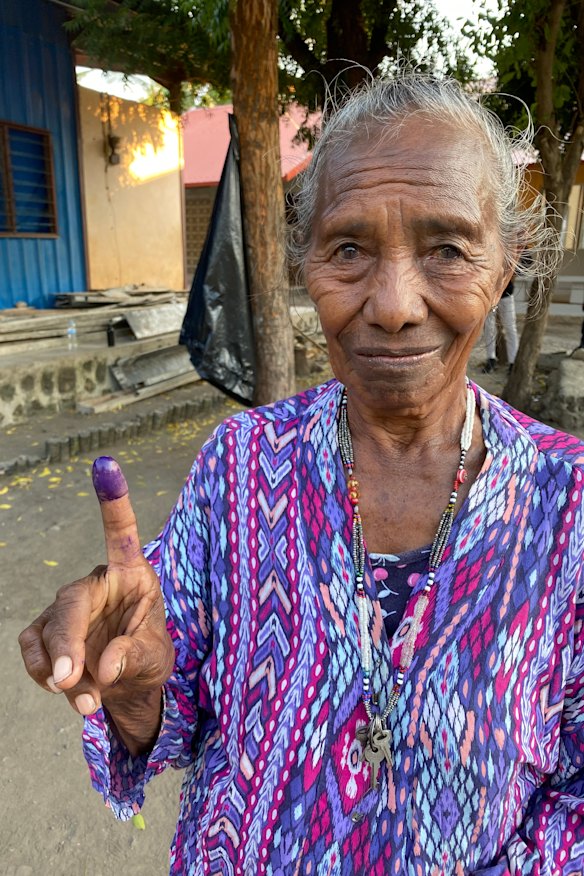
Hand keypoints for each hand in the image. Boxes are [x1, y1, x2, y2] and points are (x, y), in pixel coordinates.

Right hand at [18, 457, 174, 751]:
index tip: (106, 464)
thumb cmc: (149, 656)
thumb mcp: (156, 657)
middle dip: (67, 642)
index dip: (113, 499)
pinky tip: (68, 693)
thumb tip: (104, 668)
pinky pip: (34, 649)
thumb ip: (135, 656)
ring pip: (48, 630)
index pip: (121, 532)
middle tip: (68, 679)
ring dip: (60, 670)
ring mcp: (67, 608)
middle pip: (71, 603)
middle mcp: (96, 584)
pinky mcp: (46, 630)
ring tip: (89, 704)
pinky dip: (45, 674)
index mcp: (131, 574)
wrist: (128, 684)